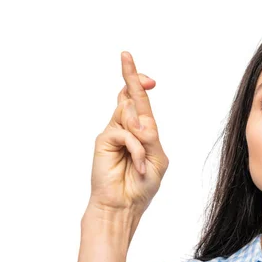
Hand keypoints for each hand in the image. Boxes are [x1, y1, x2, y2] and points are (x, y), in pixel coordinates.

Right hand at [89, 51, 168, 215]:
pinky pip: (126, 133)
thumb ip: (151, 138)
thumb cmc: (142, 185)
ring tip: (142, 159)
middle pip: (129, 96)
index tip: (148, 78)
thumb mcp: (157, 159)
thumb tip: (139, 120)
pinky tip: (137, 165)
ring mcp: (114, 132)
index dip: (140, 84)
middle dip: (131, 75)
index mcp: (142, 131)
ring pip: (129, 113)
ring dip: (142, 134)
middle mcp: (127, 127)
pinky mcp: (104, 140)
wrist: (123, 206)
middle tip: (126, 55)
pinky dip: (136, 149)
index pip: (140, 102)